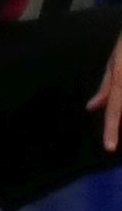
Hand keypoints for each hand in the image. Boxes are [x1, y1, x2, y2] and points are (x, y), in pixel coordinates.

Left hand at [92, 36, 121, 152]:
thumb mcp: (115, 62)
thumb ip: (107, 86)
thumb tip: (92, 108)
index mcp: (120, 76)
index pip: (115, 107)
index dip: (112, 128)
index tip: (110, 147)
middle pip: (119, 105)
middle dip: (116, 121)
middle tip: (113, 136)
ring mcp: (121, 76)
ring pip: (121, 98)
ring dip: (119, 102)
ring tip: (112, 126)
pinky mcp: (121, 73)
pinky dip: (121, 93)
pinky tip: (118, 101)